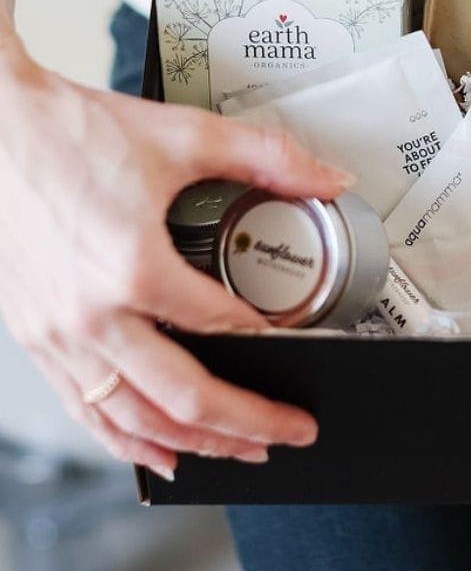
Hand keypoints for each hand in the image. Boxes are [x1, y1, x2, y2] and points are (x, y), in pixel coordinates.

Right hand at [0, 30, 352, 481]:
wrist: (0, 131)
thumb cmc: (75, 133)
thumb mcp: (185, 136)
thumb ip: (266, 158)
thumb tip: (328, 179)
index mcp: (132, 267)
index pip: (220, 326)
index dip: (269, 342)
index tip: (298, 350)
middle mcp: (90, 314)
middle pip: (181, 398)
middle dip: (245, 424)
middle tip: (288, 431)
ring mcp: (57, 334)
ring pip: (132, 420)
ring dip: (192, 444)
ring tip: (238, 450)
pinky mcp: (35, 336)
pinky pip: (84, 409)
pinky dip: (125, 438)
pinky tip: (155, 448)